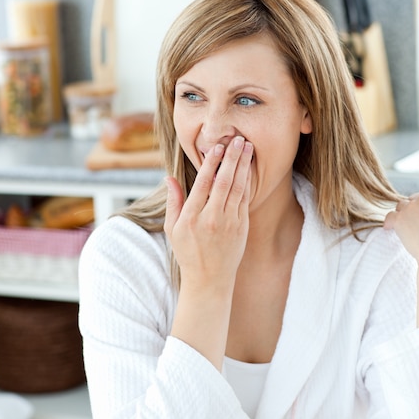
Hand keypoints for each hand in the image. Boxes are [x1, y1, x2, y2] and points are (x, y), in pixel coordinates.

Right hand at [164, 135, 252, 289]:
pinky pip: (245, 200)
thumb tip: (169, 178)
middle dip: (232, 158)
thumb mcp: (172, 230)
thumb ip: (173, 202)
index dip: (211, 163)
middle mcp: (211, 219)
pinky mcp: (242, 227)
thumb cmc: (188, 253)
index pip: (203, 183)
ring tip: (248, 148)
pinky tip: (249, 169)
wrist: (209, 279)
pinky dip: (248, 182)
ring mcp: (229, 223)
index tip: (217, 147)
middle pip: (224, 182)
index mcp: (191, 218)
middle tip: (239, 139)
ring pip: (238, 188)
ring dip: (243, 166)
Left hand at [384, 188, 418, 265]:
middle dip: (413, 210)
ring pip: (401, 206)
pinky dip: (389, 222)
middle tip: (415, 224)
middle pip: (413, 199)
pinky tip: (389, 228)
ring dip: (402, 216)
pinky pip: (390, 216)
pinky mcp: (400, 218)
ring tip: (407, 229)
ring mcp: (412, 207)